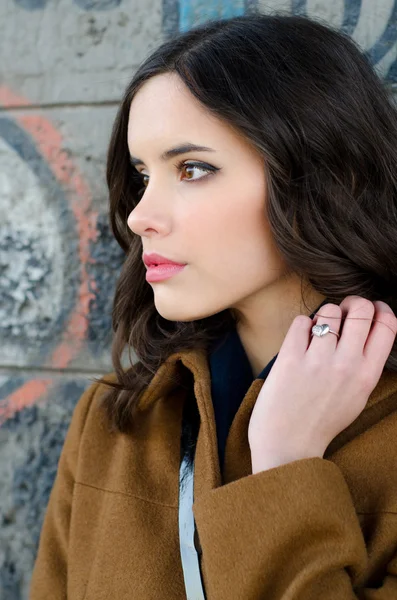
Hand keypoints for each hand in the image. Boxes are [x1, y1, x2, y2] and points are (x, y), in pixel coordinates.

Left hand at [248, 295, 396, 472]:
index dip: (381, 310)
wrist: (288, 446)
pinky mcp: (290, 358)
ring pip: (330, 311)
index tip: (372, 308)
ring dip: (324, 314)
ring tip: (318, 330)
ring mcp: (318, 361)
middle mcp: (346, 365)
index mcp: (366, 376)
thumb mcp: (356, 396)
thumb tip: (366, 327)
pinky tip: (300, 340)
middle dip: (354, 303)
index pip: (387, 326)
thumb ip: (364, 364)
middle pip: (362, 310)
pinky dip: (302, 325)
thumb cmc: (321, 420)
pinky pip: (302, 321)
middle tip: (345, 309)